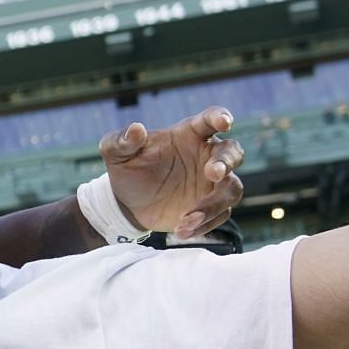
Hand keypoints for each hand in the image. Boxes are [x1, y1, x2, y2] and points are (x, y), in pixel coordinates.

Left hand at [99, 105, 244, 238]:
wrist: (127, 203)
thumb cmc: (127, 168)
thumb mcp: (116, 152)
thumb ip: (122, 140)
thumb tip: (136, 129)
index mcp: (188, 134)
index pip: (210, 119)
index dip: (220, 117)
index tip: (225, 122)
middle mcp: (207, 155)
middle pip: (233, 153)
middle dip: (226, 162)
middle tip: (212, 173)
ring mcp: (212, 183)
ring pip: (231, 189)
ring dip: (213, 204)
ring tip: (186, 219)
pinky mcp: (211, 207)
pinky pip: (221, 215)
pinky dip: (204, 225)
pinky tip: (182, 231)